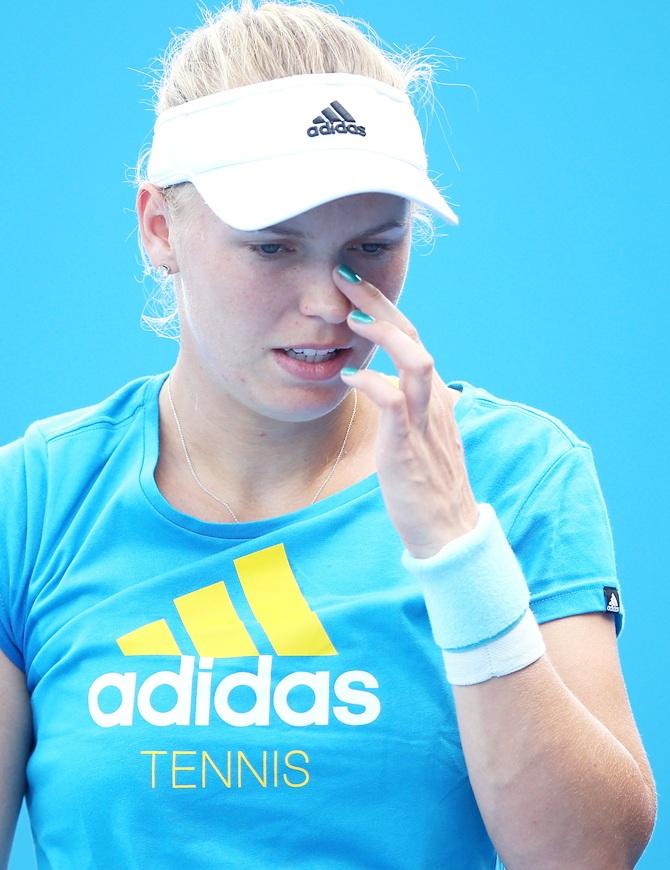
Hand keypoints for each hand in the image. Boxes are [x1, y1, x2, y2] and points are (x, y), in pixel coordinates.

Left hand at [334, 263, 478, 558]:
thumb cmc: (427, 485)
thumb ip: (407, 405)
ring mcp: (425, 421)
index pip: (411, 338)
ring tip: (352, 316)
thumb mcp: (419, 435)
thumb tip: (383, 383)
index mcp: (433, 395)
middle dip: (380, 302)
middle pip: (412, 336)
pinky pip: (394, 403)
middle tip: (345, 277)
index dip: (384, 309)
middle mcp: (434, 400)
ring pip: (416, 360)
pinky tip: (350, 376)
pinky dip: (372, 383)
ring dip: (384, 334)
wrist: (447, 531)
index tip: (354, 287)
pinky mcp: (409, 446)